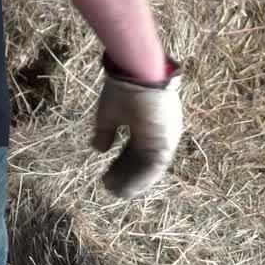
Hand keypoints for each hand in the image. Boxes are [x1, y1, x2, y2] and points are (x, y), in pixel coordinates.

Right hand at [90, 57, 182, 198]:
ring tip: (117, 192)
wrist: (137, 71)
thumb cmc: (124, 87)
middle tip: (110, 187)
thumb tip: (98, 149)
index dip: (121, 165)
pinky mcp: (166, 140)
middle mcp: (159, 133)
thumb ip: (106, 131)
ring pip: (149, 167)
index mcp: (147, 124)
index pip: (134, 151)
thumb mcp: (110, 113)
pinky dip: (142, 179)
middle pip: (142, 161)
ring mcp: (164, 137)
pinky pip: (155, 166)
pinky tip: (127, 188)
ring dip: (133, 181)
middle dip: (126, 175)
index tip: (107, 177)